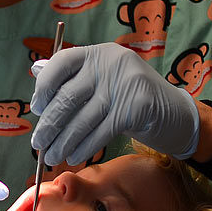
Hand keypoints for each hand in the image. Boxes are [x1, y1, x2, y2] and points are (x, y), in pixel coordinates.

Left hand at [30, 43, 199, 165]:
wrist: (176, 115)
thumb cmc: (128, 101)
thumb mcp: (101, 83)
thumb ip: (72, 80)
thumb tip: (35, 77)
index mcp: (98, 54)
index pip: (61, 61)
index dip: (44, 86)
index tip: (37, 109)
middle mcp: (111, 62)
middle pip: (68, 96)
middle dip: (49, 124)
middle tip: (38, 143)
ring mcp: (126, 83)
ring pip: (82, 118)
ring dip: (63, 142)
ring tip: (51, 156)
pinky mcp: (137, 106)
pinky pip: (100, 132)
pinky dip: (83, 147)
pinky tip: (74, 157)